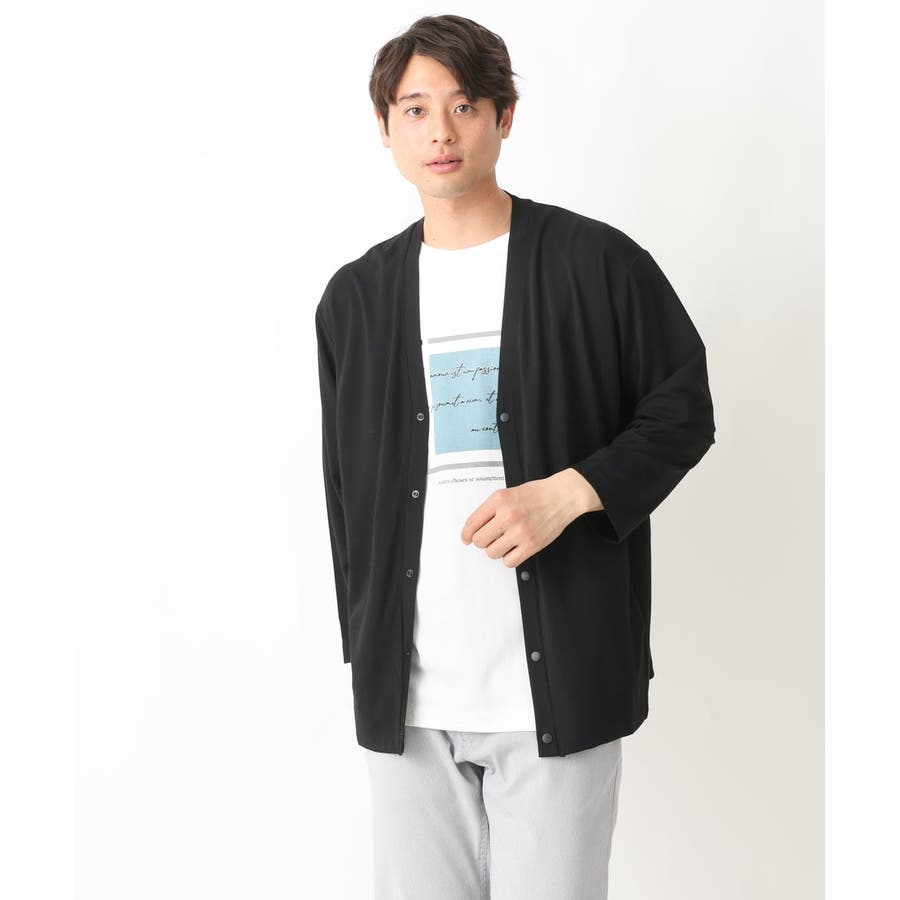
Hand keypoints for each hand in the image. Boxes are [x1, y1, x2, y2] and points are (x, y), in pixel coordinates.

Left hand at [460, 468, 601, 567]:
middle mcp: (507, 516)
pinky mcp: (531, 545)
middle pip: (479, 540)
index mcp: (499, 500)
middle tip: (490, 538)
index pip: (472, 523)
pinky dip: (509, 558)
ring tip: (505, 541)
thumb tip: (473, 529)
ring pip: (492, 553)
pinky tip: (514, 549)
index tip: (466, 538)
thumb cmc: (536, 494)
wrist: (562, 496)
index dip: (466, 534)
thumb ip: (491, 508)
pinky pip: (509, 562)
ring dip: (496, 550)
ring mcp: (520, 532)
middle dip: (482, 541)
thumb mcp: (508, 493)